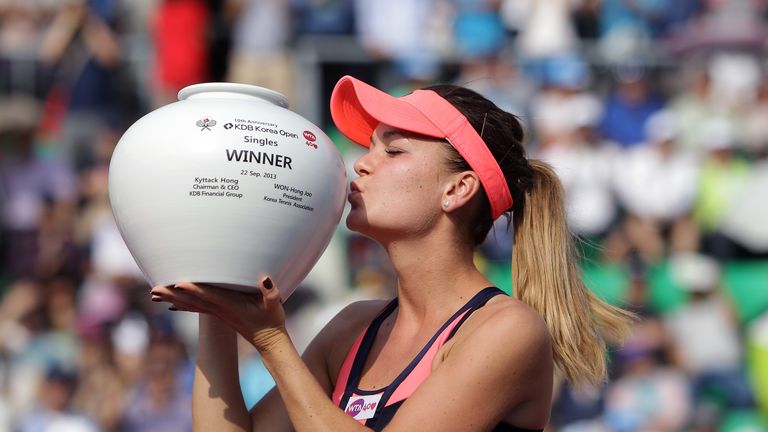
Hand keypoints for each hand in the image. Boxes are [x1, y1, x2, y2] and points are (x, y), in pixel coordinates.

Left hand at [150, 277, 285, 350]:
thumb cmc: (272, 321)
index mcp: (232, 306)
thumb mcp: (275, 306)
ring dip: (173, 299)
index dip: (195, 288)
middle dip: (173, 294)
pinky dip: (183, 305)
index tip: (178, 283)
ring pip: (191, 304)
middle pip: (194, 300)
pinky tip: (172, 305)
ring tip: (155, 294)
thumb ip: (271, 293)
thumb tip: (264, 279)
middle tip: (154, 290)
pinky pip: (197, 308)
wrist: (269, 342)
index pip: (210, 295)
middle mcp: (221, 310)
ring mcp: (219, 313)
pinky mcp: (220, 314)